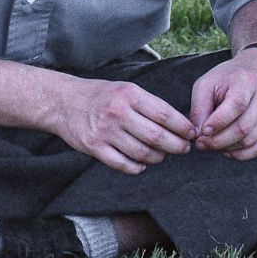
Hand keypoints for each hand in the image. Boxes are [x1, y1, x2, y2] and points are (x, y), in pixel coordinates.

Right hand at [51, 79, 195, 174]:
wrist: (64, 102)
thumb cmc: (101, 96)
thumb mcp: (126, 89)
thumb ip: (149, 105)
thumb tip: (178, 124)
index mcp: (129, 94)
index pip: (164, 114)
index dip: (182, 127)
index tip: (192, 133)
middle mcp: (118, 112)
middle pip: (156, 136)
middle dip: (176, 146)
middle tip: (184, 148)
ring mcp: (105, 132)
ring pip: (142, 153)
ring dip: (158, 158)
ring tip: (162, 155)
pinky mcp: (94, 147)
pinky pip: (123, 164)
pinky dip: (137, 168)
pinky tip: (142, 164)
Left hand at [188, 52, 256, 160]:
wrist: (256, 73)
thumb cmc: (226, 81)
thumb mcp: (206, 85)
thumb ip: (198, 109)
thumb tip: (198, 135)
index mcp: (247, 81)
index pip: (236, 106)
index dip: (218, 123)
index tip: (202, 132)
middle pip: (243, 128)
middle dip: (218, 141)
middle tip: (202, 143)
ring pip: (249, 141)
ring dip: (226, 148)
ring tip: (212, 144)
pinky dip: (240, 155)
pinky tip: (228, 149)